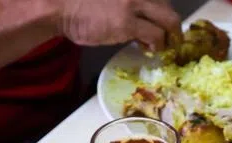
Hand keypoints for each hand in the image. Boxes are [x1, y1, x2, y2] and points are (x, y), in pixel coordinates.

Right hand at [55, 0, 179, 49]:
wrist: (59, 6)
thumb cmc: (78, 1)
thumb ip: (127, 1)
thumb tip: (141, 18)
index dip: (163, 9)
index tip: (162, 21)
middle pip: (167, 5)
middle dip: (172, 22)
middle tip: (171, 35)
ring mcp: (133, 3)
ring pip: (168, 19)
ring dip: (169, 35)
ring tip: (163, 45)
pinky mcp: (127, 23)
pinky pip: (155, 35)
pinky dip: (158, 44)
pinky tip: (150, 48)